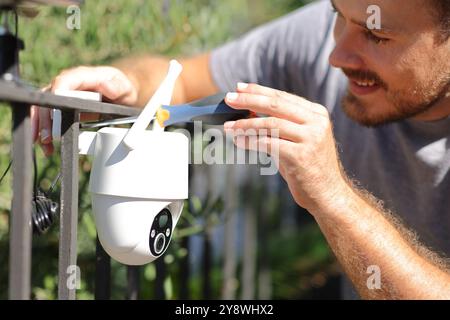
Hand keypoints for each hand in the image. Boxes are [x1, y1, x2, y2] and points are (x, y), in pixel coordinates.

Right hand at [31, 66, 137, 155]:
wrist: (121, 93)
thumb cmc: (121, 88)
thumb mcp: (124, 87)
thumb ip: (117, 87)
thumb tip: (106, 87)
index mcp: (83, 76)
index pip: (64, 81)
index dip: (56, 94)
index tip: (54, 110)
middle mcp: (68, 83)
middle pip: (48, 97)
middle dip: (45, 117)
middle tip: (48, 136)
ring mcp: (62, 95)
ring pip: (43, 108)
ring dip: (40, 127)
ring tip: (45, 145)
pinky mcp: (61, 107)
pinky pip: (47, 118)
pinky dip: (44, 132)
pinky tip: (47, 146)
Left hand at [224, 83, 348, 212]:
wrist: (327, 194)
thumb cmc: (307, 167)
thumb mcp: (297, 140)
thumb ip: (279, 125)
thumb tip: (248, 113)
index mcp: (316, 114)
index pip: (282, 97)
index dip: (258, 91)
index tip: (239, 88)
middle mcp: (316, 122)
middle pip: (276, 105)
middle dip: (249, 100)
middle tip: (228, 99)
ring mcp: (311, 138)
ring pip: (270, 124)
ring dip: (245, 124)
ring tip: (228, 126)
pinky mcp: (301, 155)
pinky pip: (269, 143)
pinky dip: (251, 141)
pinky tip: (239, 142)